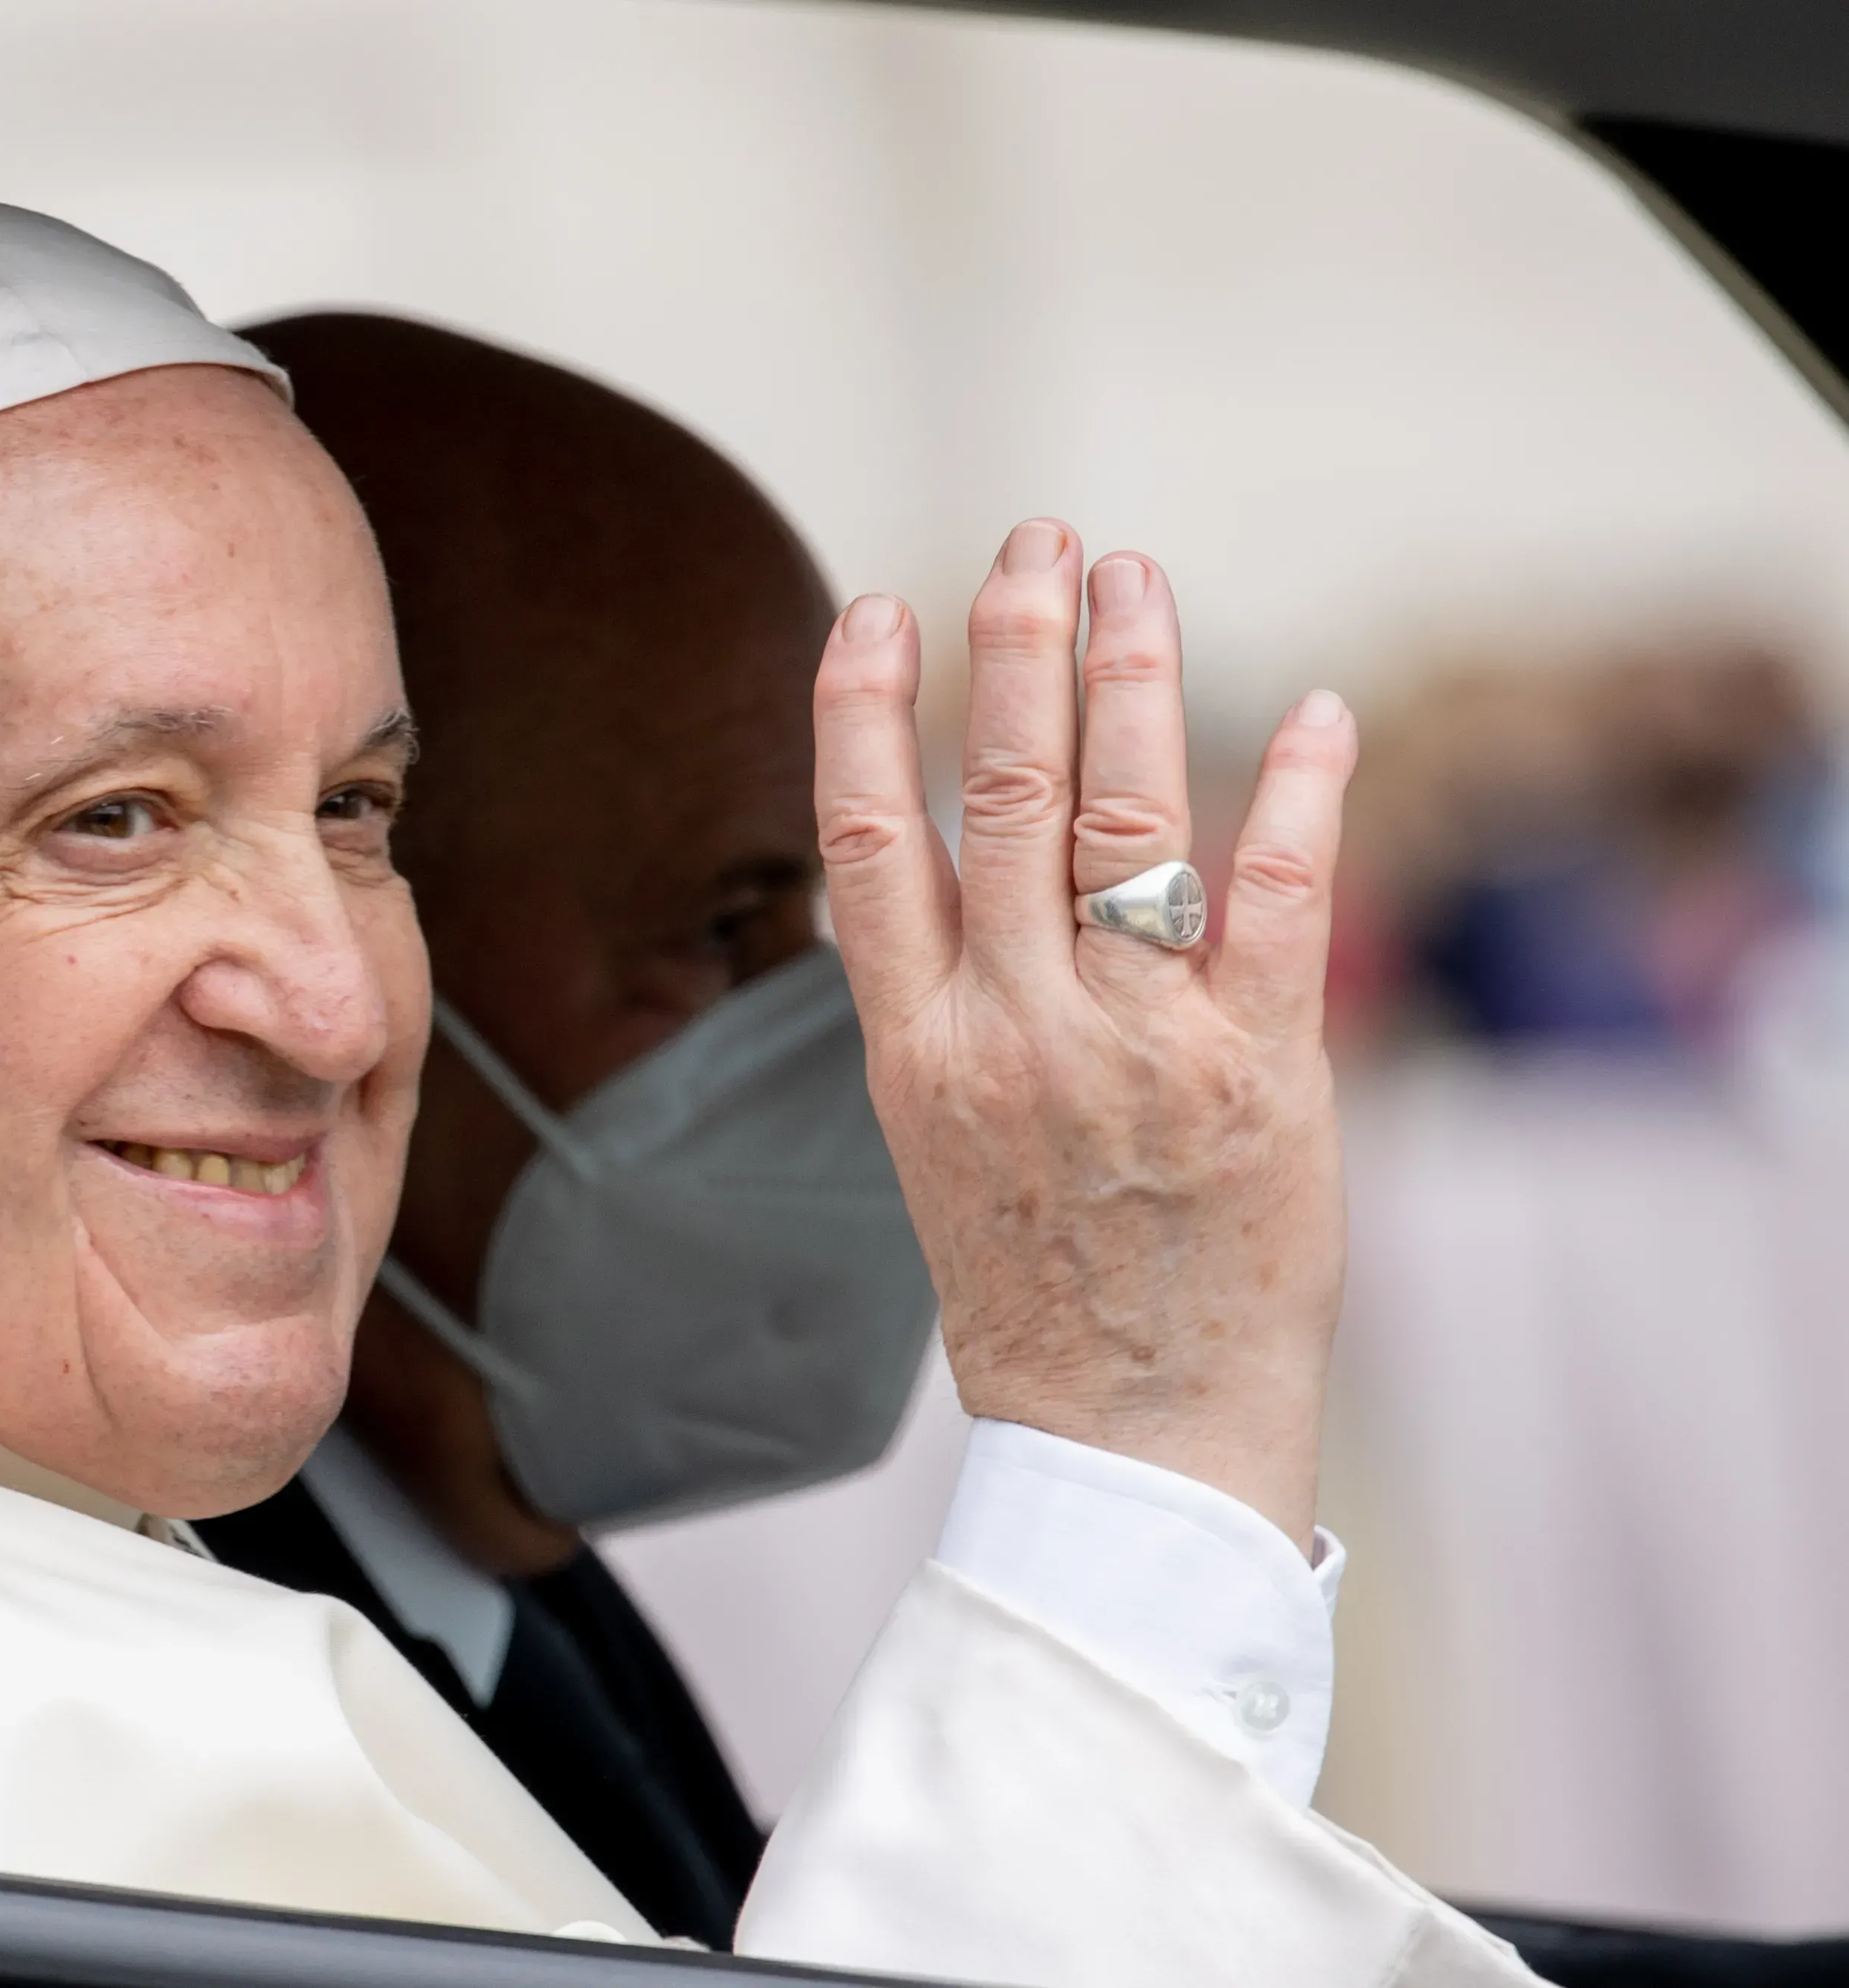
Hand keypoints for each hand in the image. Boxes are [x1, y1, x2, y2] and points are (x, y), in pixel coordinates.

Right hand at [814, 520, 1354, 1550]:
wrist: (1130, 1437)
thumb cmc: (1031, 1291)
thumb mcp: (933, 1142)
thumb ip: (944, 1002)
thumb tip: (950, 870)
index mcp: (917, 1050)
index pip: (869, 841)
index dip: (864, 711)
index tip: (878, 609)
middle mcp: (1016, 1031)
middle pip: (1008, 794)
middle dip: (1021, 645)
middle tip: (1040, 542)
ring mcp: (1138, 1047)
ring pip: (1130, 817)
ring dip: (1135, 678)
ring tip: (1137, 579)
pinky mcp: (1260, 1073)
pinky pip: (1283, 900)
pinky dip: (1304, 793)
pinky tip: (1321, 714)